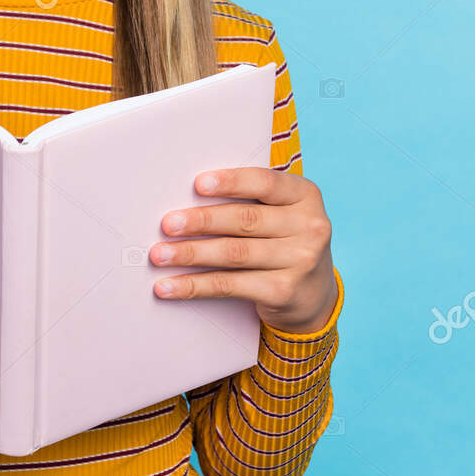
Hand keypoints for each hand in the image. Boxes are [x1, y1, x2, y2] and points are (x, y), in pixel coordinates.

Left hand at [149, 167, 337, 333]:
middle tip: (167, 224)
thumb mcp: (282, 214)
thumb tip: (188, 197)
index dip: (230, 182)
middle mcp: (310, 227)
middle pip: (244, 220)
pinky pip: (230, 285)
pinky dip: (194, 285)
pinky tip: (170, 286)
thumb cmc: (284, 242)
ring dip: (190, 253)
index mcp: (306, 196)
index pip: (266, 182)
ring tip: (159, 255)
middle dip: (200, 221)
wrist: (315, 294)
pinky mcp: (284, 292)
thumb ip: (251, 201)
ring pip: (233, 254)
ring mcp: (300, 261)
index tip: (198, 184)